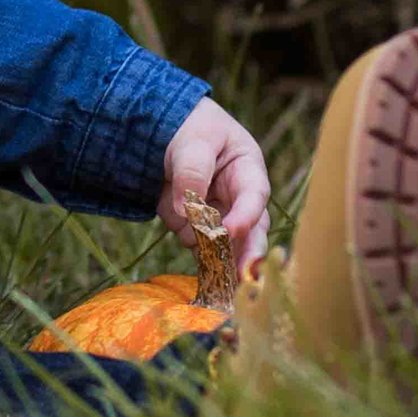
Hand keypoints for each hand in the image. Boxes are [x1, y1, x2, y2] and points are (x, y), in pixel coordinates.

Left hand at [161, 96, 270, 274]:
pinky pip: (201, 252)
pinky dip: (202, 266)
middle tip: (243, 277)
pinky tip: (208, 288)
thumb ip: (192, 170)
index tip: (229, 231)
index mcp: (247, 171)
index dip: (245, 215)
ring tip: (215, 273)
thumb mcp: (193, 140)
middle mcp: (239, 200)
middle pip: (251, 231)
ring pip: (226, 247)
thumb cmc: (189, 129)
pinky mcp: (198, 232)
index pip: (254, 195)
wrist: (163, 133)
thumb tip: (187, 212)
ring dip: (220, 261)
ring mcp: (220, 218)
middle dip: (247, 254)